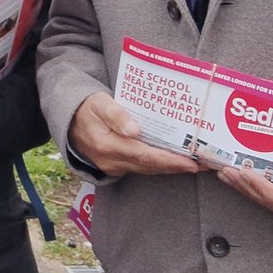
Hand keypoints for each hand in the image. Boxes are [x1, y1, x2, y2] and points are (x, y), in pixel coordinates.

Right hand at [69, 92, 200, 176]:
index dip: (169, 160)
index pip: (144, 156)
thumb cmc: (87, 107)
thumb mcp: (99, 103)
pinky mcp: (116, 166)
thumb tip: (134, 130)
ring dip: (171, 167)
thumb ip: (116, 115)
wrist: (68, 120)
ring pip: (147, 169)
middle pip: (150, 166)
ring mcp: (113, 166)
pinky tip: (173, 160)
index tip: (192, 163)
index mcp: (107, 145)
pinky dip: (159, 165)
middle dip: (177, 166)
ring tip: (195, 163)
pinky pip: (141, 167)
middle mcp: (111, 161)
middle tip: (204, 164)